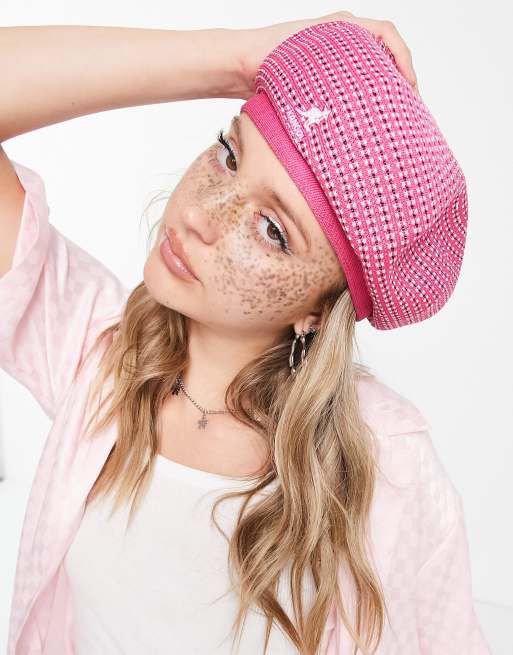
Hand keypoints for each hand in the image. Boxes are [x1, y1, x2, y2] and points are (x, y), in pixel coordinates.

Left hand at [238, 11, 418, 99]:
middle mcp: (340, 37)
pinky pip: (353, 80)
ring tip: (390, 116)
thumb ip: (336, 78)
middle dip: (399, 79)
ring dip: (383, 89)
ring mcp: (332, 54)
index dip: (404, 60)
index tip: (410, 86)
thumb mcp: (305, 67)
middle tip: (407, 109)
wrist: (238, 65)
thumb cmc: (265, 62)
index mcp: (342, 26)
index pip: (388, 35)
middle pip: (384, 53)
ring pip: (370, 68)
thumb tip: (362, 104)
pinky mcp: (323, 71)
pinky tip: (363, 117)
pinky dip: (364, 95)